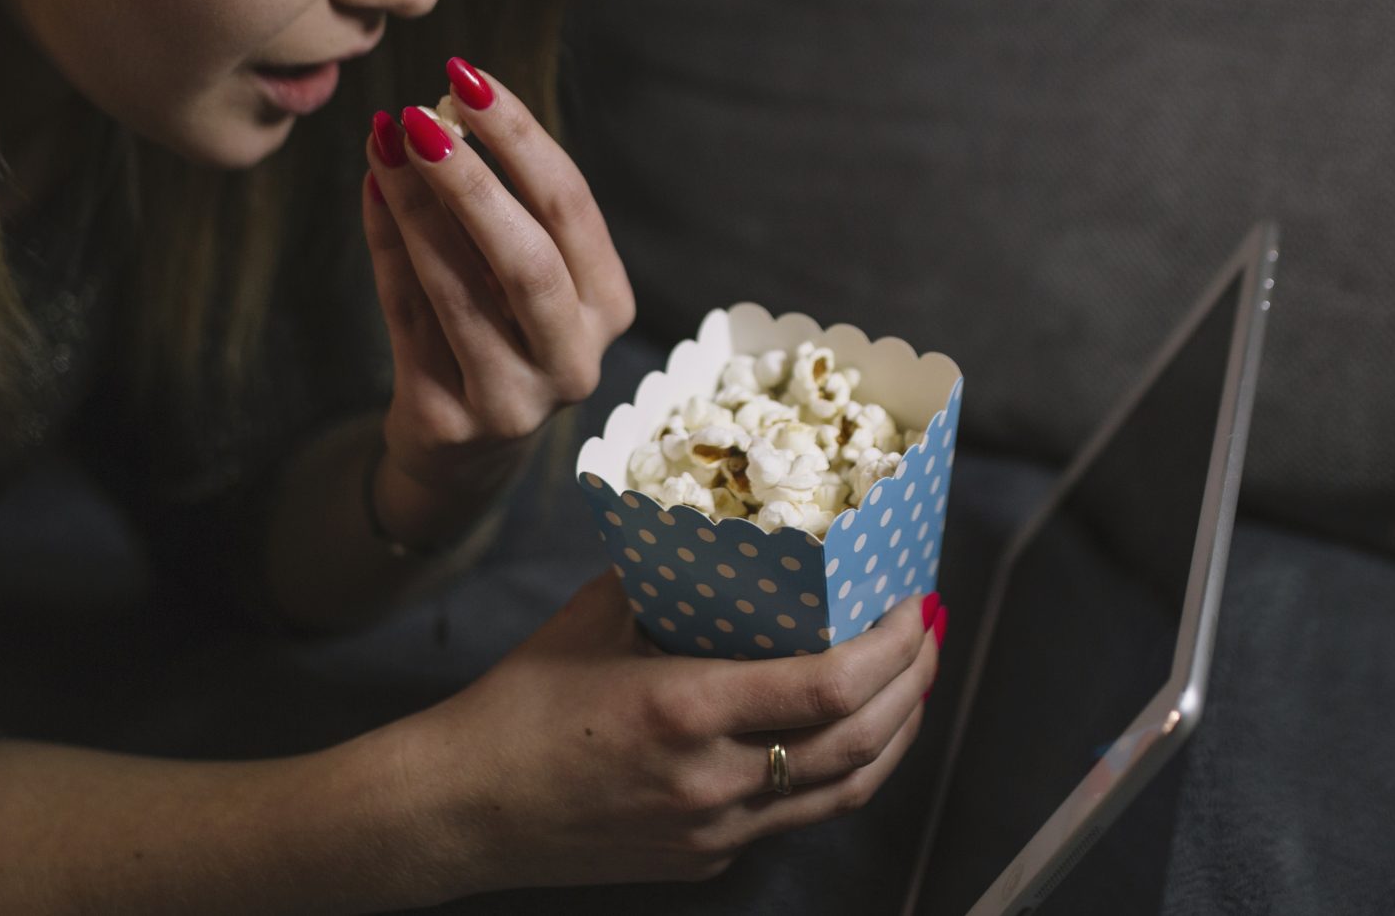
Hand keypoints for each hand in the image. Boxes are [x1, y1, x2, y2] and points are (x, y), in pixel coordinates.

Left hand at [360, 56, 637, 522]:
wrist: (465, 449)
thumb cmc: (499, 328)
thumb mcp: (520, 272)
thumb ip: (498, 204)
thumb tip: (442, 112)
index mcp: (608, 306)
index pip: (570, 207)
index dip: (520, 138)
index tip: (468, 78)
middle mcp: (574, 358)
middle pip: (526, 257)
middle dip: (470, 178)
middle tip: (419, 113)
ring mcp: (514, 399)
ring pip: (458, 289)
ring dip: (414, 206)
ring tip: (381, 140)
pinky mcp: (448, 420)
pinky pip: (407, 316)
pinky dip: (387, 246)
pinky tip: (371, 190)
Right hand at [403, 570, 942, 894]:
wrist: (464, 807)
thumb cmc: (520, 705)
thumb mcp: (596, 619)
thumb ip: (671, 580)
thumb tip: (729, 535)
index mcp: (686, 709)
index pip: (829, 688)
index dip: (892, 648)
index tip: (915, 604)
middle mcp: (712, 781)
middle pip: (859, 744)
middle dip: (914, 684)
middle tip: (931, 632)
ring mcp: (714, 832)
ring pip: (844, 792)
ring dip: (894, 735)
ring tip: (912, 683)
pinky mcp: (706, 860)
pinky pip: (794, 816)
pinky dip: (838, 770)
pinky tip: (844, 732)